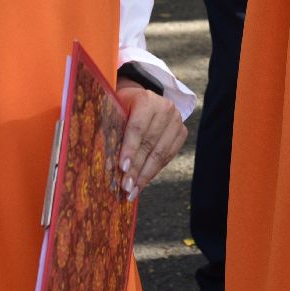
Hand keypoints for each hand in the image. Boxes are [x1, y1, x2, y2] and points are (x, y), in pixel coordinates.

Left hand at [114, 81, 185, 200]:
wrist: (143, 100)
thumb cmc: (123, 107)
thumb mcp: (113, 113)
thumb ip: (111, 134)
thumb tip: (108, 166)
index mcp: (146, 100)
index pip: (137, 128)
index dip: (130, 149)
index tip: (122, 168)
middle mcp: (165, 108)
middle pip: (149, 144)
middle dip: (136, 168)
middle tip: (126, 187)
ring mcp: (176, 120)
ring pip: (161, 153)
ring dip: (146, 175)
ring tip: (133, 190)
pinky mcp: (181, 132)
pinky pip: (168, 156)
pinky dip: (155, 171)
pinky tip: (144, 182)